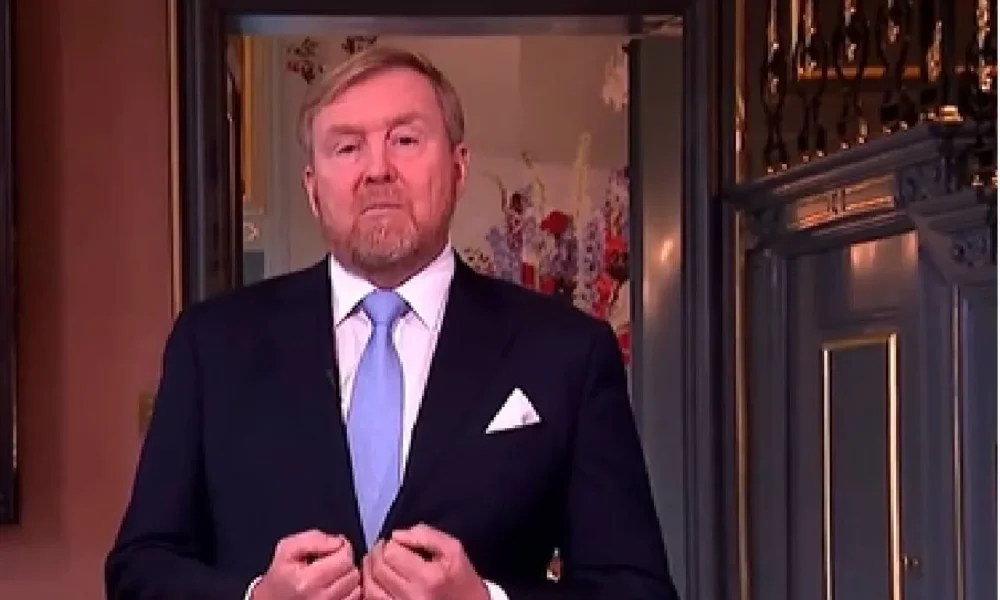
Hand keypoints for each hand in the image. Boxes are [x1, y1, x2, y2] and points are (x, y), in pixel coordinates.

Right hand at [252, 529, 360, 599]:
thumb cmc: (280, 576)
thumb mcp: (288, 549)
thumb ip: (314, 539)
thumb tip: (339, 541)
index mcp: (307, 581)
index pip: (344, 558)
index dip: (342, 548)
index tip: (333, 549)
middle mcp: (320, 599)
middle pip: (352, 572)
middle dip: (345, 563)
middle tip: (330, 563)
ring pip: (356, 585)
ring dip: (348, 577)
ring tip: (331, 576)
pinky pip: (355, 598)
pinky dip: (349, 590)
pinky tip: (335, 586)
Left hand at [362, 524, 487, 599]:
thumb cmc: (462, 580)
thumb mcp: (454, 550)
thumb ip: (427, 535)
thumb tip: (397, 535)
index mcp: (428, 578)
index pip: (392, 553)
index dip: (392, 543)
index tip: (400, 543)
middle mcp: (412, 597)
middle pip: (378, 569)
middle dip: (378, 553)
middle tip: (386, 548)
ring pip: (370, 587)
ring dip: (369, 569)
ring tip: (377, 560)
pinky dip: (369, 586)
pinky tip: (375, 578)